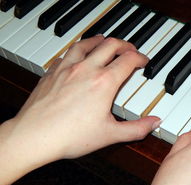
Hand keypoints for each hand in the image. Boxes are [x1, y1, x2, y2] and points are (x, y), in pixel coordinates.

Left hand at [0, 36, 158, 184]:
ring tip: (105, 41)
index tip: (143, 61)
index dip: (140, 58)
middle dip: (124, 45)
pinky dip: (77, 50)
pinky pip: (67, 54)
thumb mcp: (110, 135)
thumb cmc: (70, 136)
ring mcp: (67, 68)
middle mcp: (86, 69)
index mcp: (104, 82)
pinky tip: (78, 55)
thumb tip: (154, 123)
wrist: (35, 136)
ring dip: (100, 41)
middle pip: (110, 45)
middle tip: (130, 49)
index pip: (128, 60)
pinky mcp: (52, 72)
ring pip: (86, 44)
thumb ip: (136, 129)